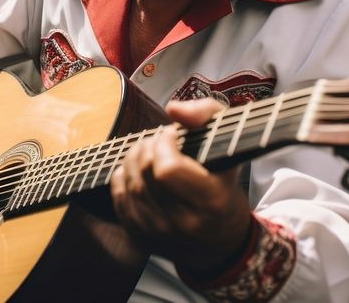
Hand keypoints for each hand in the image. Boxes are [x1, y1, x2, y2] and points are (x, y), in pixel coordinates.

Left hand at [110, 98, 254, 278]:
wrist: (221, 238)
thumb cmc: (223, 183)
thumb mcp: (228, 143)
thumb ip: (206, 114)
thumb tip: (173, 109)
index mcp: (210, 202)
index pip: (167, 169)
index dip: (164, 143)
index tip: (174, 135)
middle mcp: (183, 223)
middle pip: (145, 174)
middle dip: (147, 145)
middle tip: (159, 140)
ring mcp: (160, 234)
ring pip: (129, 184)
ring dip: (133, 158)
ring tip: (148, 151)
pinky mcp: (141, 238)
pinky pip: (120, 198)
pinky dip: (123, 176)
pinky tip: (138, 171)